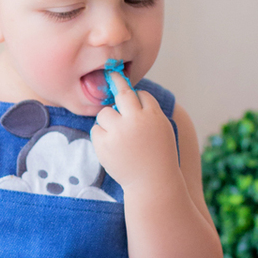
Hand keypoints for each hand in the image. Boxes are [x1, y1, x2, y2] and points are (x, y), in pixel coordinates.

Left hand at [91, 71, 181, 197]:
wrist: (152, 184)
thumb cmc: (159, 157)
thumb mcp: (161, 130)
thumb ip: (148, 112)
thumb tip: (132, 93)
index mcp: (153, 116)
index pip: (142, 95)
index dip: (137, 97)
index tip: (128, 89)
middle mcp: (135, 120)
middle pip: (121, 94)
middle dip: (115, 81)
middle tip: (109, 73)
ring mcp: (118, 132)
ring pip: (105, 113)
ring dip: (108, 120)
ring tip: (118, 136)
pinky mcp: (104, 144)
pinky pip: (96, 130)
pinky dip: (101, 136)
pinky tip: (112, 147)